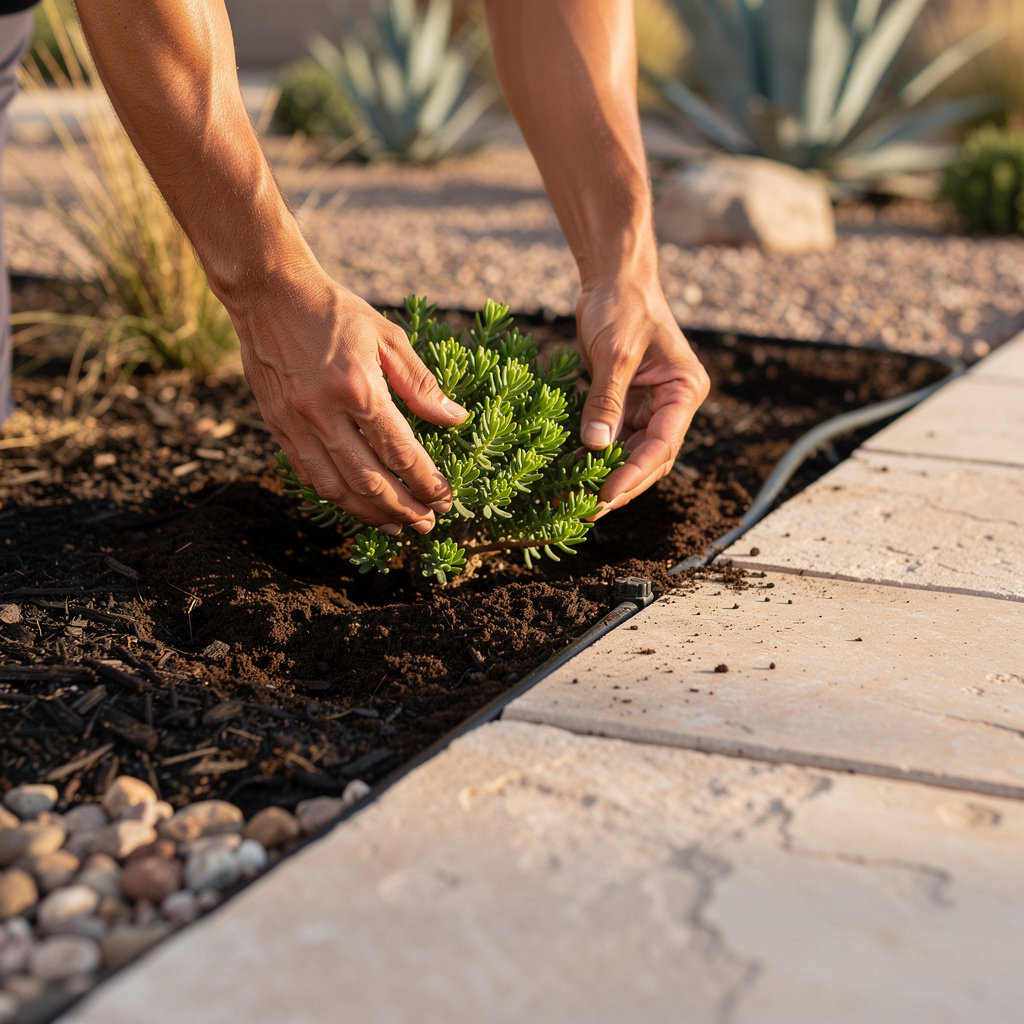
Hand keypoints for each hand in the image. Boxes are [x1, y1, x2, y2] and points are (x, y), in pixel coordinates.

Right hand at [234, 270, 467, 533]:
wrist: (270, 293)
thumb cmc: (335, 311)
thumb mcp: (387, 336)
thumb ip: (421, 383)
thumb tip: (454, 419)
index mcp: (357, 387)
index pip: (399, 451)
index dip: (426, 482)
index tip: (445, 499)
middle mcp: (323, 411)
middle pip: (369, 480)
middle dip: (403, 507)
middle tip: (427, 523)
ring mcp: (295, 423)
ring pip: (336, 487)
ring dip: (370, 513)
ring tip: (397, 525)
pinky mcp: (276, 426)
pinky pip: (308, 474)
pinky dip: (336, 497)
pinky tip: (357, 504)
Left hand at [575, 278, 709, 513]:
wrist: (613, 279)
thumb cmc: (623, 306)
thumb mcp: (615, 353)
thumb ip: (606, 400)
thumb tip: (596, 446)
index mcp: (684, 392)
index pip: (662, 445)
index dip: (634, 474)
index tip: (607, 495)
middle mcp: (672, 405)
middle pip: (648, 459)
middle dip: (618, 484)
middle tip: (587, 510)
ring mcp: (649, 407)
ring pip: (628, 454)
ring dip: (602, 476)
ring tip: (572, 500)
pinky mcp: (625, 405)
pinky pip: (611, 440)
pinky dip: (591, 457)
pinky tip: (568, 474)